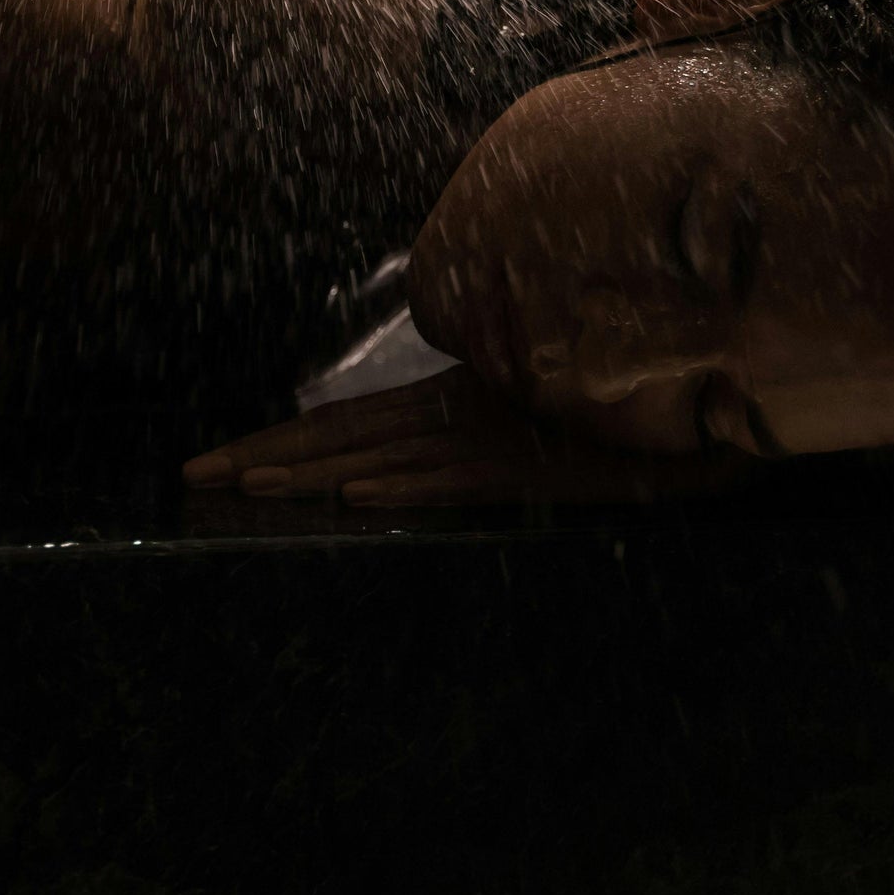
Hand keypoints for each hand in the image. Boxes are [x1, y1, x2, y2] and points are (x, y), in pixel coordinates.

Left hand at [180, 365, 741, 505]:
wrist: (703, 399)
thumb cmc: (617, 408)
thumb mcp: (535, 411)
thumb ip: (481, 425)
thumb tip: (416, 453)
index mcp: (452, 398)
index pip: (346, 421)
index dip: (280, 440)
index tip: (217, 461)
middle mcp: (458, 413)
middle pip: (341, 434)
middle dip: (262, 453)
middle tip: (190, 473)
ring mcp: (490, 440)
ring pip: (383, 456)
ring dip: (312, 472)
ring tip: (246, 486)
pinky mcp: (529, 467)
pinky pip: (455, 480)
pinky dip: (403, 485)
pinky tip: (356, 496)